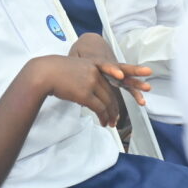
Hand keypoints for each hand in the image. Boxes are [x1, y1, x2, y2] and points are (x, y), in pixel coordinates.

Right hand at [31, 55, 149, 126]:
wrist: (43, 73)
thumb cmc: (54, 72)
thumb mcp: (73, 69)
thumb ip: (84, 76)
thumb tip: (89, 89)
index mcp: (93, 64)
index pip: (114, 74)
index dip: (130, 78)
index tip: (144, 81)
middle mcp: (95, 72)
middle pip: (111, 92)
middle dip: (116, 107)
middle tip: (117, 119)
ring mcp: (91, 82)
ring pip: (107, 102)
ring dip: (109, 115)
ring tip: (110, 124)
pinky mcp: (85, 93)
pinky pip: (99, 108)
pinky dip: (103, 117)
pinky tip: (103, 122)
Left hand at [70, 32, 151, 104]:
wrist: (90, 43)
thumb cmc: (81, 52)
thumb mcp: (73, 58)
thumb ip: (74, 71)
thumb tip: (73, 85)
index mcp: (98, 60)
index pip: (106, 64)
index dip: (112, 69)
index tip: (119, 75)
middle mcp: (110, 64)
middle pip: (123, 68)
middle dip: (134, 71)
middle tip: (146, 72)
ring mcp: (116, 70)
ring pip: (128, 76)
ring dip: (137, 83)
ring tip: (148, 88)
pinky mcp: (119, 76)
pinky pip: (127, 84)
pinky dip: (134, 92)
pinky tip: (142, 101)